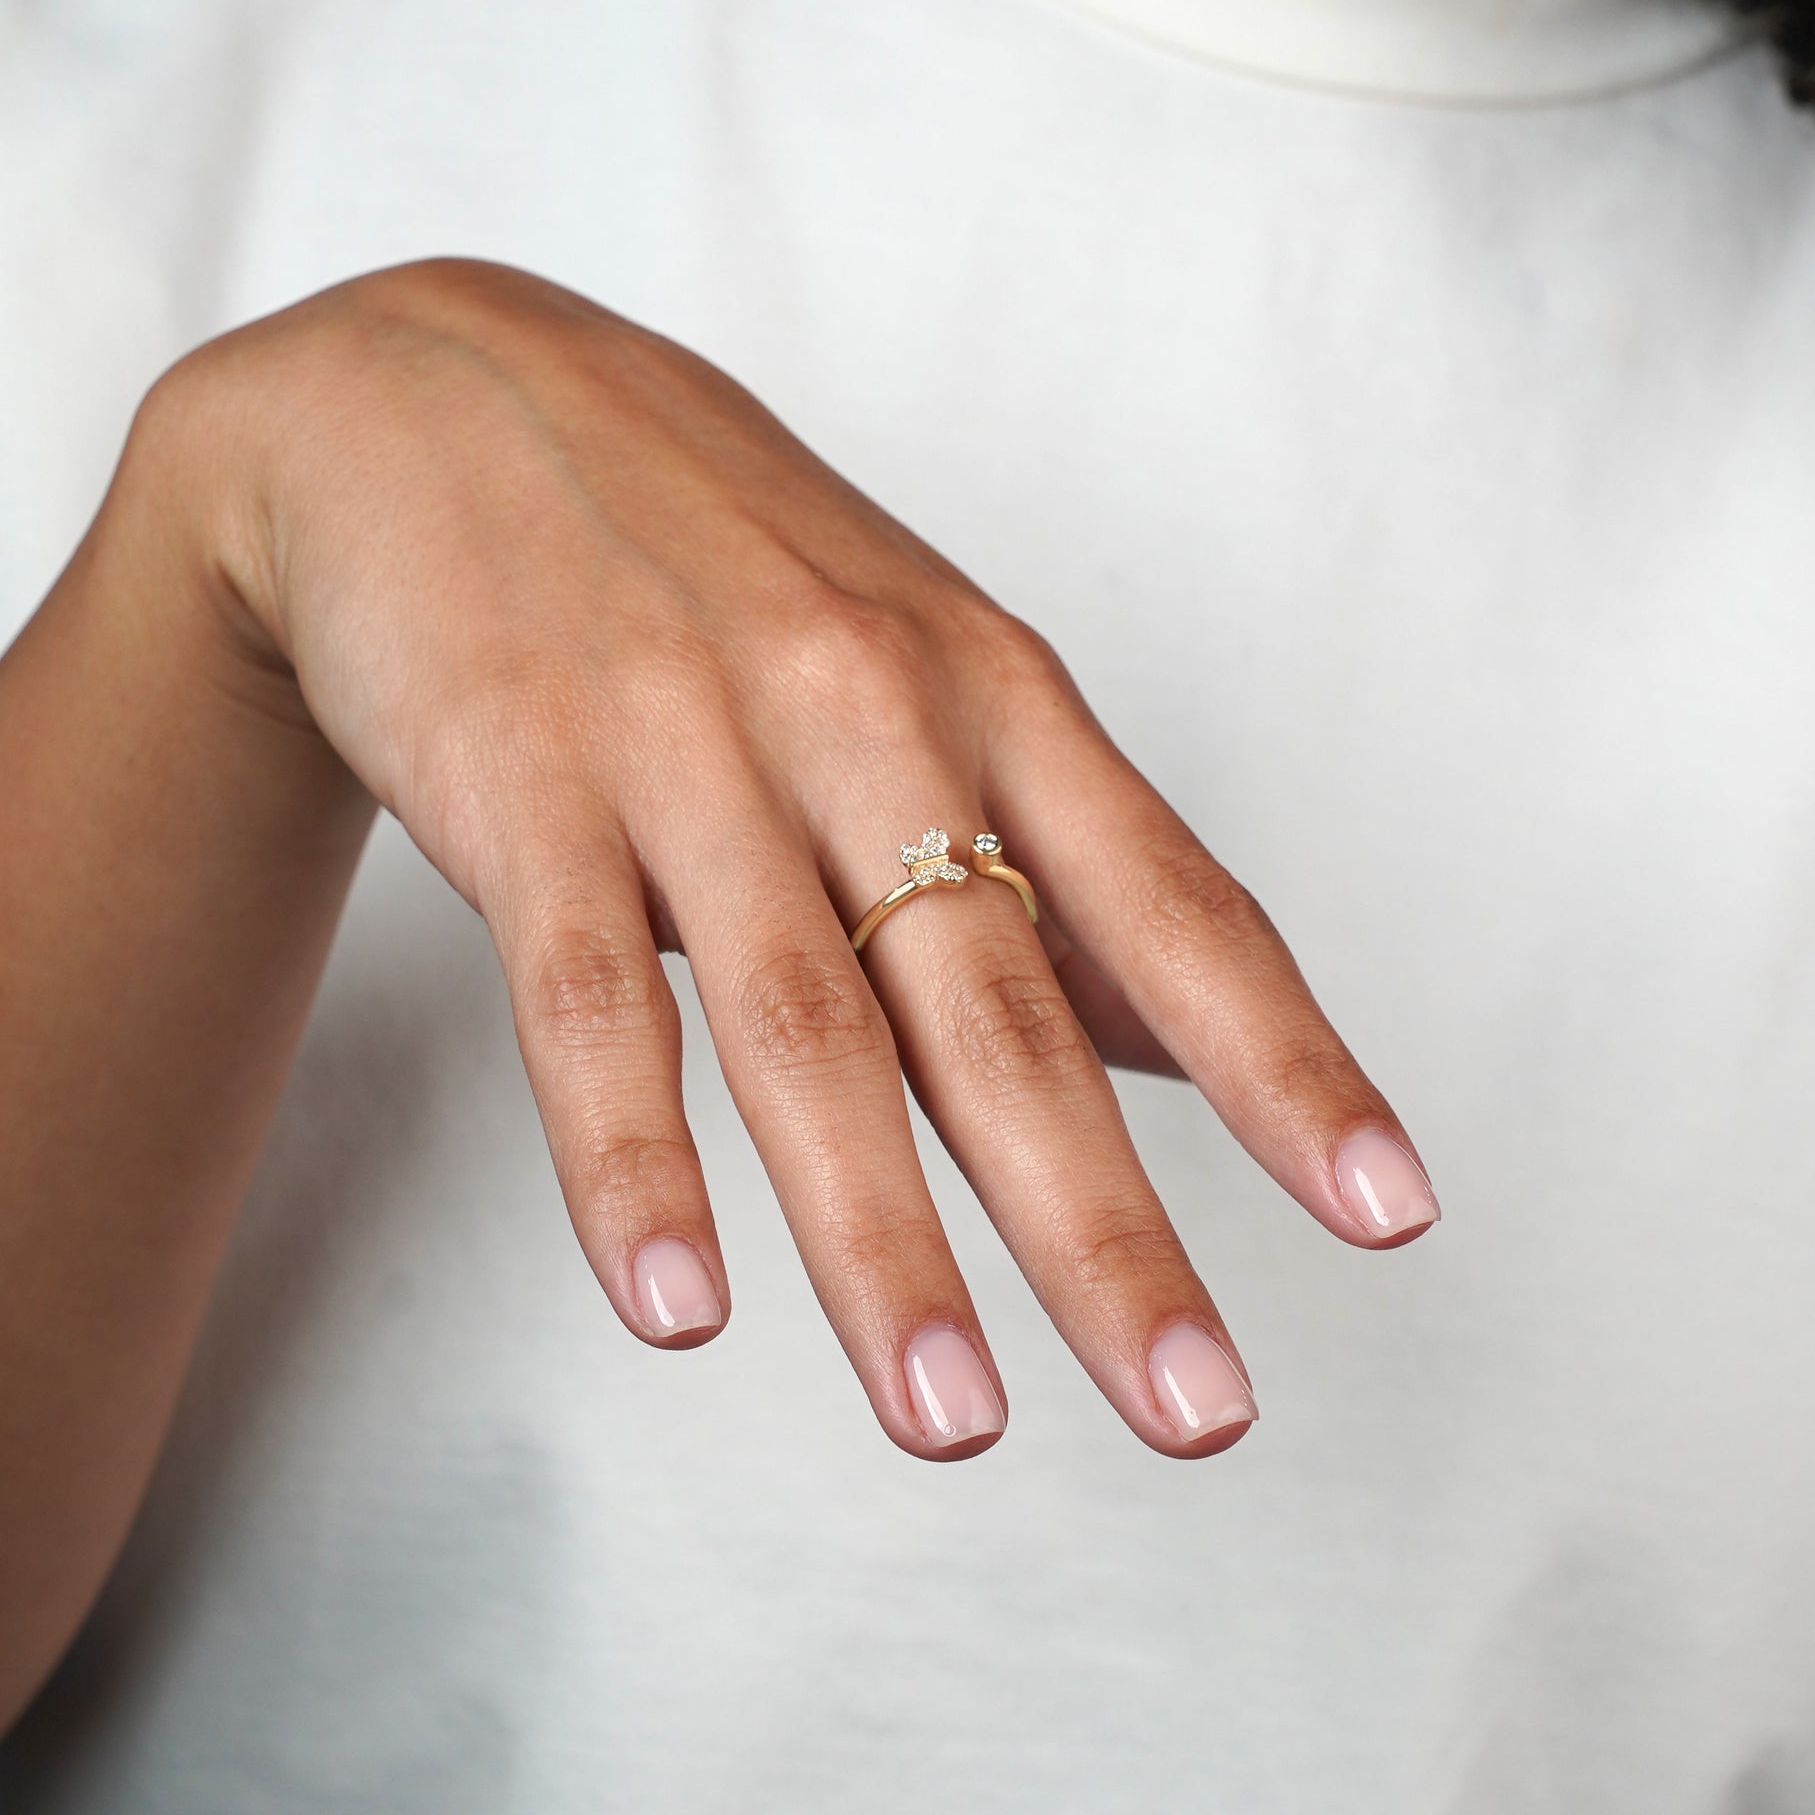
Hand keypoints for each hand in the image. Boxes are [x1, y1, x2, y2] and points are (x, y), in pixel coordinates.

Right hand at [157, 258, 1437, 1461]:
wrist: (425, 392)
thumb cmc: (704, 547)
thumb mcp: (911, 651)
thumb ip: (1042, 850)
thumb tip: (1187, 1043)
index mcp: (984, 685)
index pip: (1169, 896)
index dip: (1283, 1061)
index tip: (1389, 1214)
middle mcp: (862, 714)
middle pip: (999, 1005)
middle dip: (1103, 1223)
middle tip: (1199, 1411)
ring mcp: (685, 748)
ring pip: (803, 1029)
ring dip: (880, 1243)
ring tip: (951, 1422)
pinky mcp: (519, 785)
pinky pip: (582, 998)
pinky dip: (631, 1161)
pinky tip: (678, 1307)